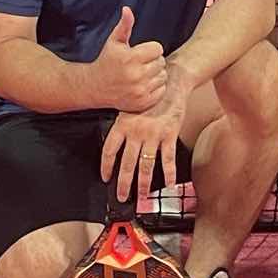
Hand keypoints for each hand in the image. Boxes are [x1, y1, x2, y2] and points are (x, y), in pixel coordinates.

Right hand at [86, 6, 167, 112]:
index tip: (142, 52)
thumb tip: (127, 9)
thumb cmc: (107, 61)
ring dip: (156, 74)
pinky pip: (161, 91)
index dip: (151, 49)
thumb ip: (124, 25)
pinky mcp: (142, 103)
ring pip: (163, 77)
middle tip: (142, 63)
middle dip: (153, 61)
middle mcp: (136, 75)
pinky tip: (144, 84)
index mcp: (130, 58)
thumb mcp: (114, 41)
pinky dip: (156, 88)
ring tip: (143, 74)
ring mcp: (140, 91)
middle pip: (161, 62)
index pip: (157, 49)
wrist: (95, 87)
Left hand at [101, 82, 188, 205]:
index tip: (106, 178)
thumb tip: (116, 146)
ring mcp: (154, 133)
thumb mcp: (130, 105)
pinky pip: (168, 158)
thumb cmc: (150, 95)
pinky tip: (169, 184)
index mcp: (123, 123)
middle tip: (121, 196)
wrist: (171, 81)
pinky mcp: (170, 134)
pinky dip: (169, 173)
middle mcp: (137, 130)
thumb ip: (122, 125)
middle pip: (127, 163)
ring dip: (143, 184)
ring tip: (142, 196)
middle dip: (123, 183)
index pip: (109, 150)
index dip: (106, 167)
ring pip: (146, 165)